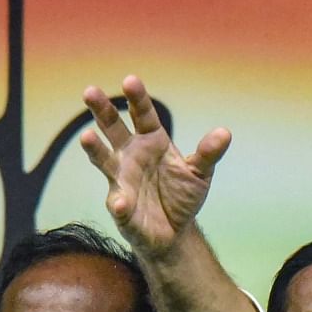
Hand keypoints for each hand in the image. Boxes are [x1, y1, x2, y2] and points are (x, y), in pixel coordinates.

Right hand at [80, 75, 230, 258]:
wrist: (175, 231)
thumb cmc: (183, 194)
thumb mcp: (200, 172)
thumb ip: (208, 153)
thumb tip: (225, 133)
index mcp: (152, 142)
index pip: (143, 115)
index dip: (137, 99)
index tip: (130, 80)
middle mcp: (131, 156)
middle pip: (113, 129)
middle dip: (102, 111)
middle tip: (89, 91)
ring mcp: (122, 180)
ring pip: (104, 160)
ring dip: (95, 149)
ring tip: (86, 137)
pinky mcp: (121, 207)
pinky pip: (119, 203)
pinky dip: (119, 203)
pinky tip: (120, 203)